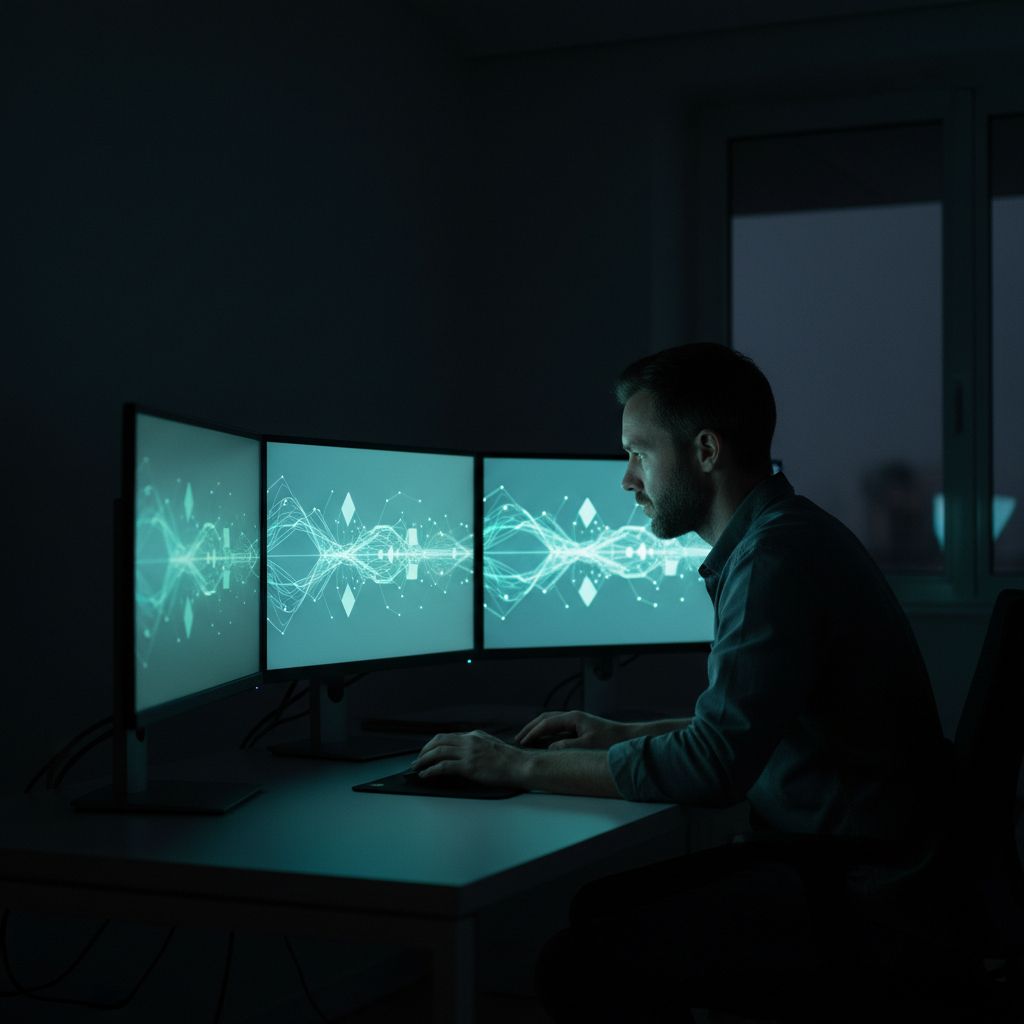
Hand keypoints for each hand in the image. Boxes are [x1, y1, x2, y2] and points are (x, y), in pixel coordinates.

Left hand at [412, 730, 525, 787]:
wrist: (519, 765)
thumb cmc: (508, 759)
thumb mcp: (490, 745)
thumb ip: (476, 745)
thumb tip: (463, 752)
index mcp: (474, 735)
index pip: (447, 737)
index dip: (433, 745)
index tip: (426, 752)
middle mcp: (469, 741)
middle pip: (439, 741)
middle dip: (424, 750)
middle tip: (417, 759)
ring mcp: (469, 753)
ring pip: (438, 752)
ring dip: (424, 760)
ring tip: (417, 767)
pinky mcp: (469, 766)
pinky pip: (444, 766)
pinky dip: (431, 770)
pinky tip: (426, 775)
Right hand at [514, 710, 629, 750]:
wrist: (628, 738)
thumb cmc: (611, 741)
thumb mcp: (587, 745)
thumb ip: (567, 747)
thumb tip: (549, 748)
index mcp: (573, 718)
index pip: (546, 723)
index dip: (532, 733)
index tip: (521, 742)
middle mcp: (573, 717)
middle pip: (546, 719)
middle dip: (531, 728)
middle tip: (518, 739)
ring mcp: (577, 722)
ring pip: (551, 722)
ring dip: (538, 730)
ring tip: (527, 739)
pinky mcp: (581, 729)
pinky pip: (558, 729)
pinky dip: (547, 733)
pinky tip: (544, 742)